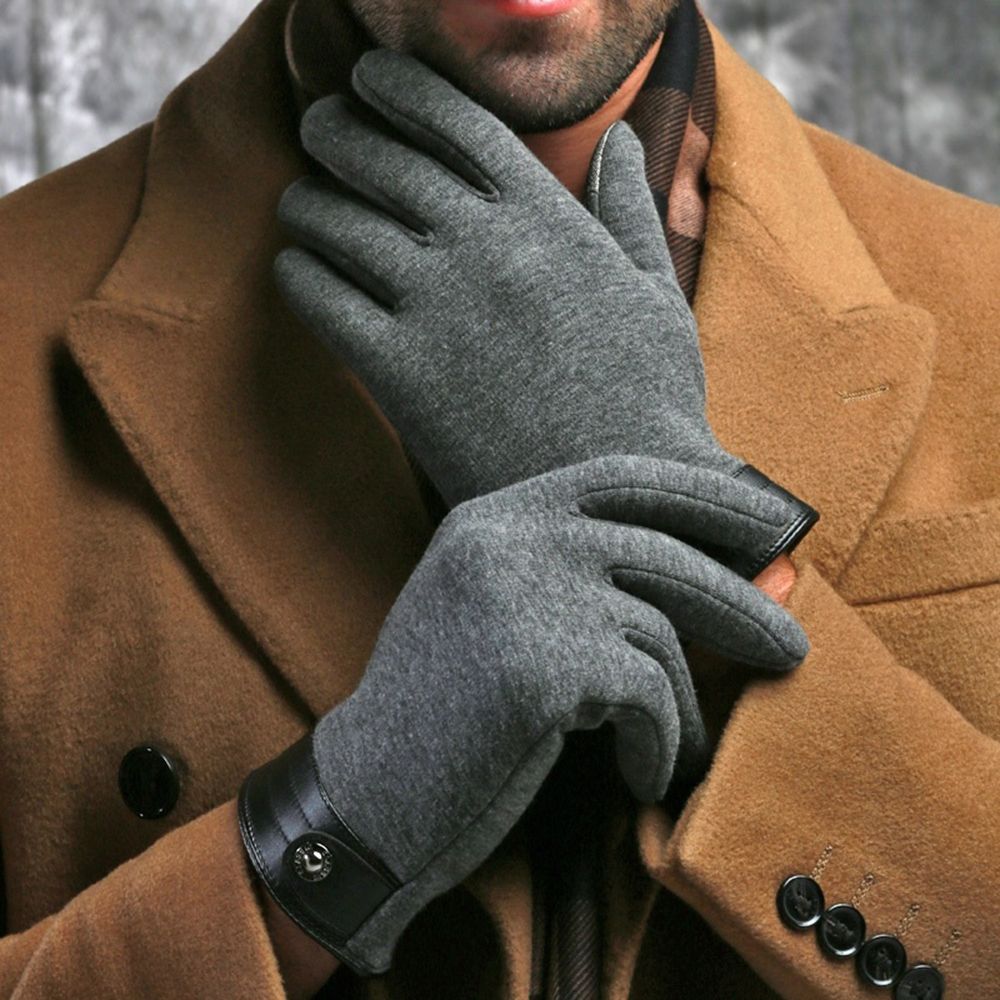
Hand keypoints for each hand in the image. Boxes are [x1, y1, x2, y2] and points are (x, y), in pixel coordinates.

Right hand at [240, 456, 808, 975]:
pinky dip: (658, 741)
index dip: (704, 492)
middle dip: (738, 596)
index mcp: (494, 517)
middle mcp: (506, 537)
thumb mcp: (517, 626)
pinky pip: (646, 693)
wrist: (367, 798)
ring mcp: (519, 592)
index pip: (619, 476)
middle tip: (792, 643)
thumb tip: (761, 572)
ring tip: (677, 745)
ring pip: (657, 629)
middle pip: (658, 546)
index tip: (769, 521)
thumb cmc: (452, 717)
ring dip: (684, 700)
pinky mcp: (537, 662)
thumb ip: (608, 590)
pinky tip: (639, 773)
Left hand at [274, 49, 816, 576]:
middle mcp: (483, 246)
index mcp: (547, 218)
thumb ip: (630, 208)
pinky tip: (299, 269)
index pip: (455, 120)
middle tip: (320, 126)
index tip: (368, 78)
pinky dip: (298, 273)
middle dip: (338, 130)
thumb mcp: (657, 293)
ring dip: (308, 202)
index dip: (400, 88)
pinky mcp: (398, 373)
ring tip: (302, 203)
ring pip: (337, 222)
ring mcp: (435, 307)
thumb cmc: (646, 401)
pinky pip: (320, 299)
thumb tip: (620, 138)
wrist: (616, 499)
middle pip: (382, 158)